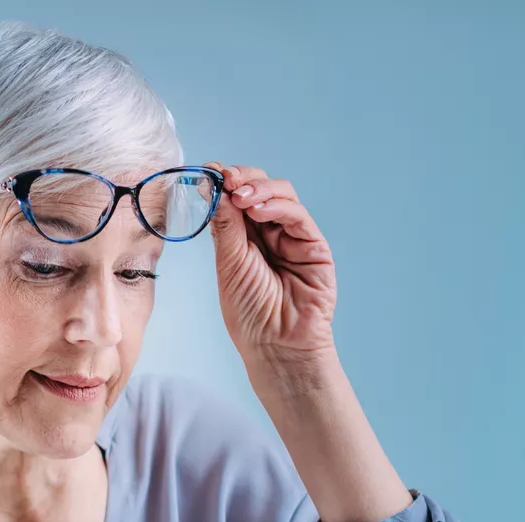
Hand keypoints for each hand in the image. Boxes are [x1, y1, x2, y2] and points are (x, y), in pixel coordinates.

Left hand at [202, 161, 337, 368]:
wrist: (275, 346)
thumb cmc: (250, 314)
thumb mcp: (229, 264)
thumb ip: (226, 226)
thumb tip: (215, 187)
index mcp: (245, 239)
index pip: (237, 199)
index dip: (226, 183)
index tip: (209, 172)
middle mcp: (270, 234)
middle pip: (260, 189)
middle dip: (243, 179)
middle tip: (226, 180)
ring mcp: (294, 239)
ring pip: (281, 196)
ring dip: (259, 189)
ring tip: (240, 196)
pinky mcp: (314, 246)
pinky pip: (298, 216)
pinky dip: (277, 206)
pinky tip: (257, 208)